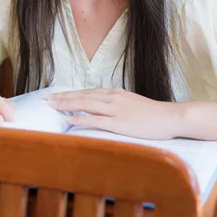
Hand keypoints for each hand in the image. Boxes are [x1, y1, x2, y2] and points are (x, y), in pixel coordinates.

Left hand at [47, 88, 182, 139]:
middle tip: (47, 99)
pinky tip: (70, 119)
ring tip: (53, 106)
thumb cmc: (152, 114)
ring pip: (87, 105)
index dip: (70, 94)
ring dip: (68, 105)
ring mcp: (116, 110)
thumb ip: (115, 105)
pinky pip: (97, 120)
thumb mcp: (130, 104)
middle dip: (64, 98)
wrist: (170, 117)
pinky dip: (82, 118)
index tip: (55, 96)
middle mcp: (113, 98)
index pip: (87, 92)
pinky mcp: (121, 123)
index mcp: (115, 93)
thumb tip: (99, 109)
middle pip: (83, 96)